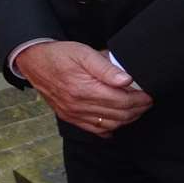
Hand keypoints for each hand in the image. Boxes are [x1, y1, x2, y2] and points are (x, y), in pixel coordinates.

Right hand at [14, 41, 151, 137]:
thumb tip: (127, 80)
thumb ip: (106, 67)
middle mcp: (79, 106)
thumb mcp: (84, 53)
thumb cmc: (60, 54)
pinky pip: (95, 130)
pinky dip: (110, 128)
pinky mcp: (70, 117)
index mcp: (84, 89)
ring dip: (127, 119)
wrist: (34, 62)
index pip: (121, 101)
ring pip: (109, 125)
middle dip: (137, 110)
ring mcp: (74, 114)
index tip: (149, 94)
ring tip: (137, 109)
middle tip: (147, 102)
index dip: (139, 100)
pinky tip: (118, 121)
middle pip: (118, 115)